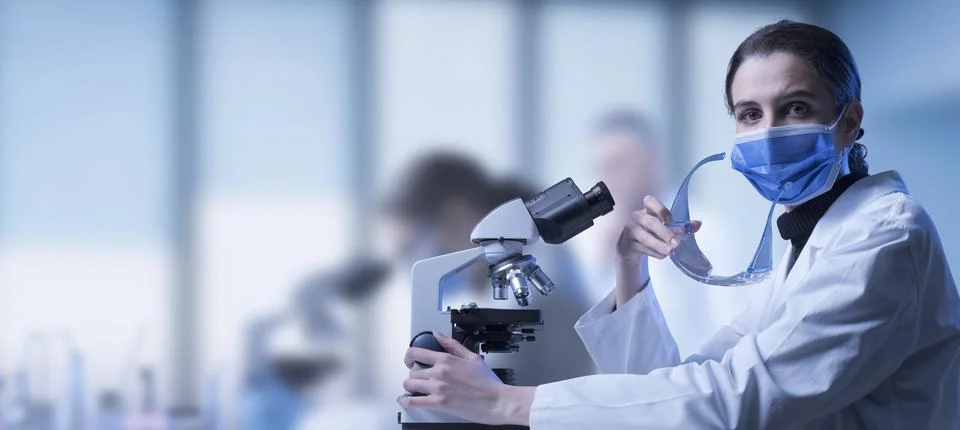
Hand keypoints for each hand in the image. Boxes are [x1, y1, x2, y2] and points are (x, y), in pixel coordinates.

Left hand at [398, 331, 534, 425]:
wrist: (497, 401)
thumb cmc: (488, 383)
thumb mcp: (472, 357)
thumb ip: (452, 345)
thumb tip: (438, 335)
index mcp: (447, 359)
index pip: (417, 352)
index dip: (409, 356)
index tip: (410, 359)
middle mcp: (439, 372)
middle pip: (413, 371)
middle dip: (415, 375)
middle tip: (419, 378)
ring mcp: (438, 388)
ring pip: (410, 384)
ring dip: (410, 386)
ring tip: (415, 388)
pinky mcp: (439, 403)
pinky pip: (414, 401)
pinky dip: (406, 401)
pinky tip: (406, 400)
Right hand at [615, 195, 700, 305]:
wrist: (629, 246)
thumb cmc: (649, 233)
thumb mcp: (663, 228)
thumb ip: (681, 226)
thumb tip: (698, 224)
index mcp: (646, 210)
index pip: (649, 201)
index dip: (660, 209)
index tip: (670, 220)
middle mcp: (636, 217)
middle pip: (650, 222)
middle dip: (665, 232)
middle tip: (676, 242)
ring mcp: (630, 231)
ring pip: (646, 238)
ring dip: (660, 245)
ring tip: (671, 251)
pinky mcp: (628, 244)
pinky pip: (643, 249)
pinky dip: (654, 253)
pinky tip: (662, 255)